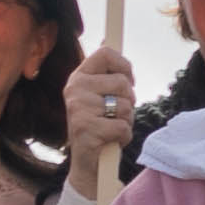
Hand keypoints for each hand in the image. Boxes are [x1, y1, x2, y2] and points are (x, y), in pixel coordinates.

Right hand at [63, 46, 136, 185]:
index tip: (129, 80)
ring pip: (125, 106)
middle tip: (115, 114)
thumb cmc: (99, 125)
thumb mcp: (98, 96)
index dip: (124, 65)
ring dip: (127, 121)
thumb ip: (105, 73)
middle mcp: (75, 89)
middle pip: (123, 82)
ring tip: (112, 128)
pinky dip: (124, 137)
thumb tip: (108, 39)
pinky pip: (123, 127)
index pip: (105, 53)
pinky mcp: (87, 128)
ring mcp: (79, 108)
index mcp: (78, 77)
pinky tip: (111, 140)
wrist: (88, 164)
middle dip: (129, 101)